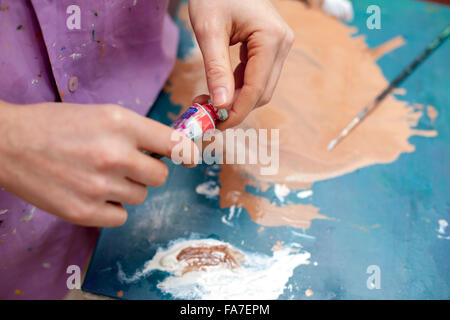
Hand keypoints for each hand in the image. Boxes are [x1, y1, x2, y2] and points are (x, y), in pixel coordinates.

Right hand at [0, 101, 195, 226]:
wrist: (8, 143)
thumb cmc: (56, 124)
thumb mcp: (102, 114)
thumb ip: (137, 131)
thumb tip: (171, 150)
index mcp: (122, 124)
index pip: (175, 144)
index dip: (186, 153)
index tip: (189, 159)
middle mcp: (116, 154)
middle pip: (160, 177)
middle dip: (148, 172)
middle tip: (127, 165)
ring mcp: (100, 186)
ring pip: (140, 196)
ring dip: (127, 189)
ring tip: (100, 176)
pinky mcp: (84, 212)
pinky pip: (121, 216)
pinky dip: (112, 207)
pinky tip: (92, 193)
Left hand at [189, 0, 293, 127]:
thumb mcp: (209, 31)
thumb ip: (216, 70)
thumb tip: (221, 106)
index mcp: (272, 39)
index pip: (256, 88)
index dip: (236, 111)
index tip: (215, 123)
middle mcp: (282, 44)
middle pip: (262, 92)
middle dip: (236, 108)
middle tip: (207, 113)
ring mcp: (278, 46)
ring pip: (260, 87)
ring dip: (236, 100)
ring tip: (208, 100)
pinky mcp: (270, 48)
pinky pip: (256, 77)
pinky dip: (238, 87)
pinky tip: (219, 88)